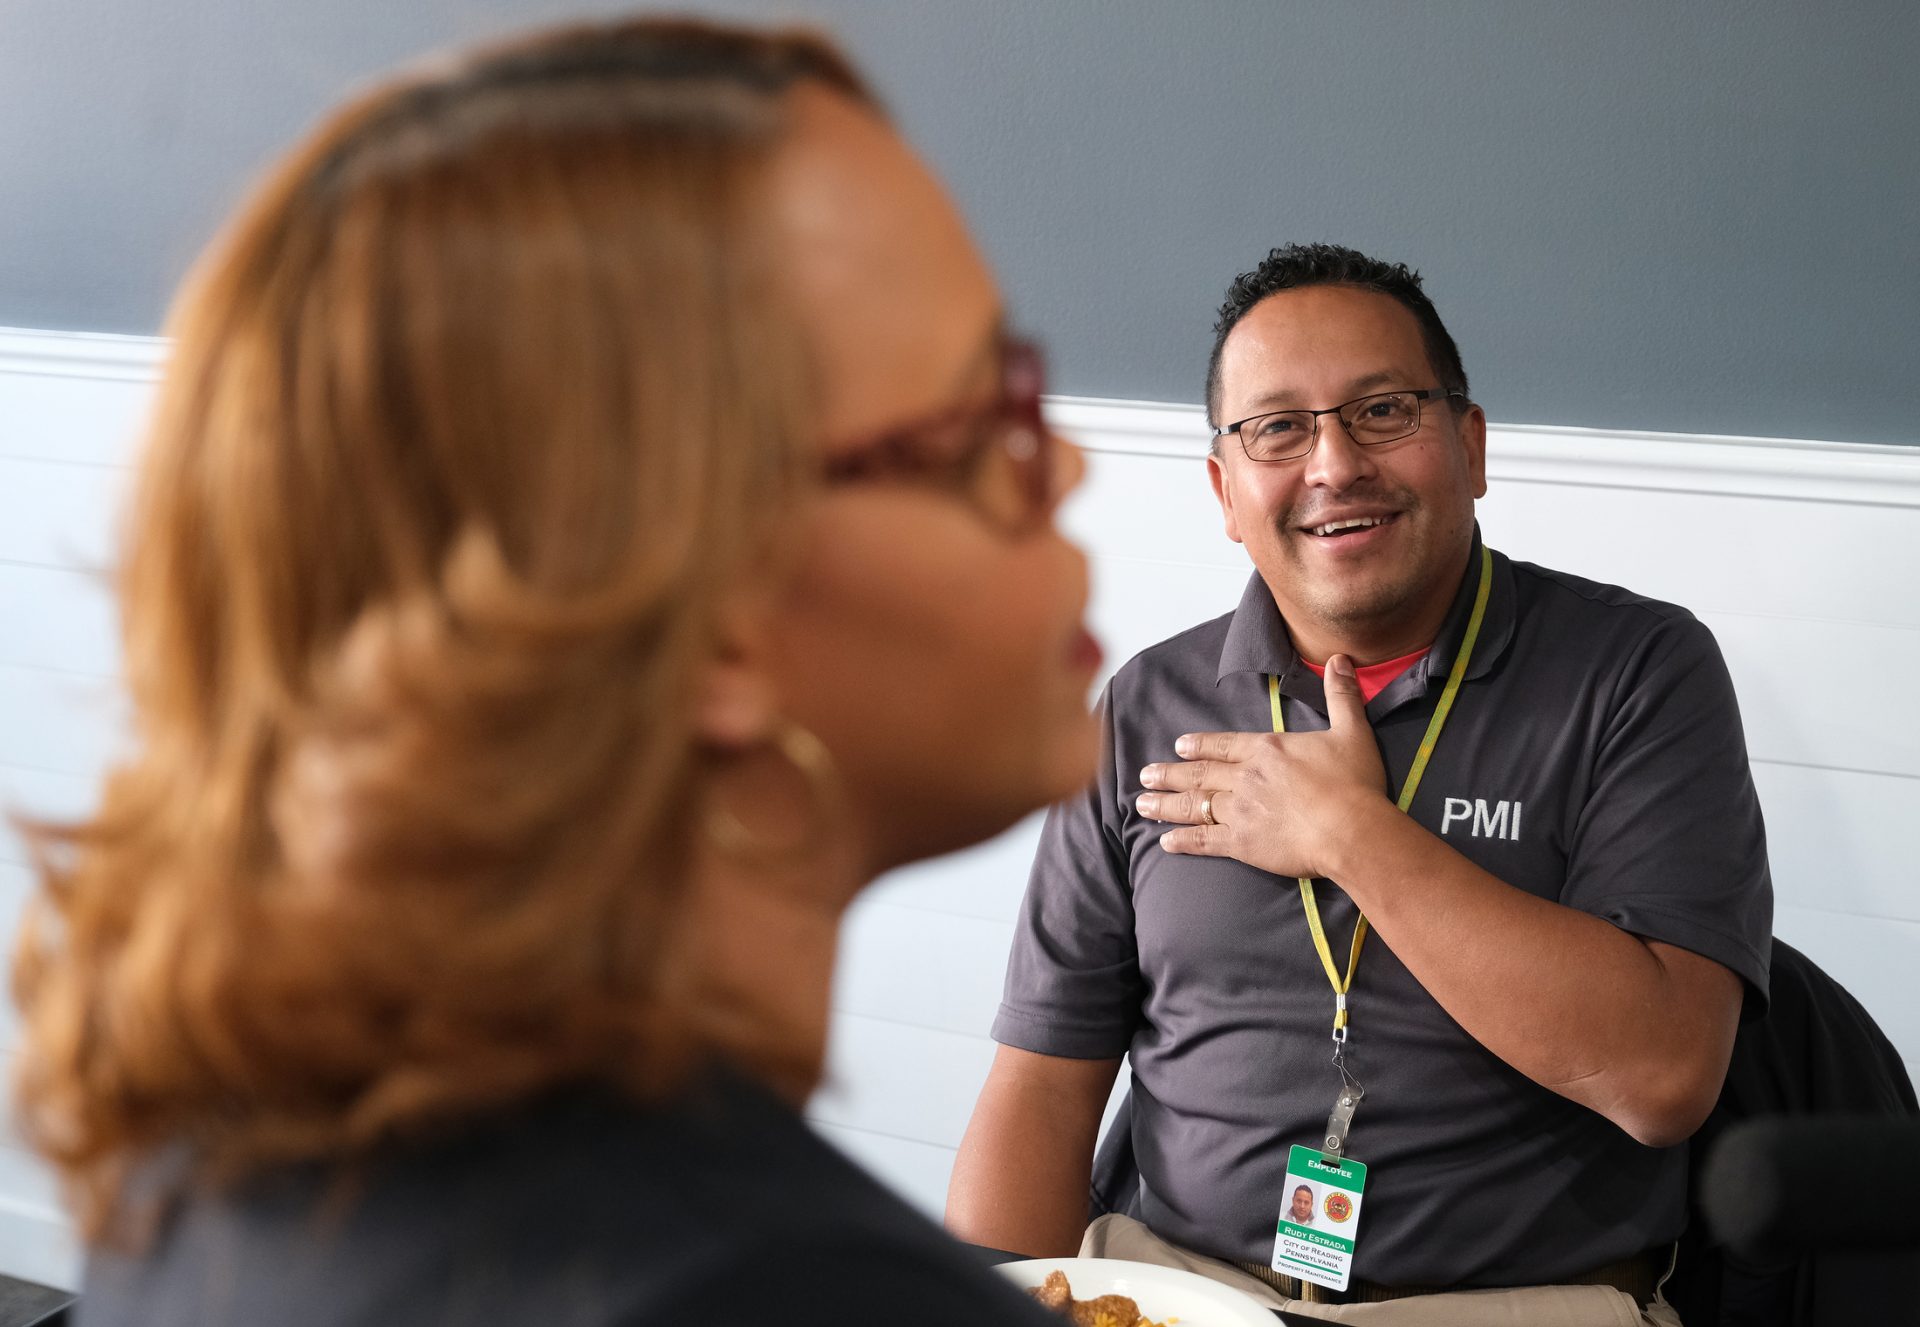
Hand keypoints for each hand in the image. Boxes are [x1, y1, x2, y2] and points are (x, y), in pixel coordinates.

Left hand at [1134, 655, 1390, 878]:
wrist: (1351, 830)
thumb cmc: (1354, 784)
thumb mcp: (1352, 731)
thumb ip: (1341, 695)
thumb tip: (1341, 659)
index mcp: (1266, 749)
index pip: (1224, 744)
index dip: (1200, 745)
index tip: (1179, 745)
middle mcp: (1245, 777)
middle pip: (1200, 773)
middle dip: (1170, 774)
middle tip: (1145, 775)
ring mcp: (1239, 810)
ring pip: (1193, 805)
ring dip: (1165, 804)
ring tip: (1141, 803)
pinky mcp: (1241, 844)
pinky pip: (1204, 841)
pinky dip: (1182, 841)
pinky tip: (1165, 843)